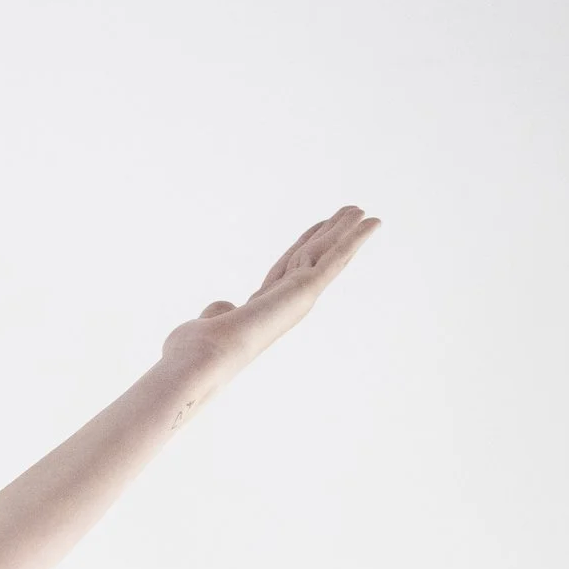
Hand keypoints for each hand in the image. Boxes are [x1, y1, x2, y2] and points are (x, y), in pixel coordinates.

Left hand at [162, 205, 380, 373]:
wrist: (204, 359)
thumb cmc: (197, 352)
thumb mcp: (206, 324)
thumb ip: (217, 313)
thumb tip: (220, 307)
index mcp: (265, 308)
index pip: (288, 269)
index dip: (302, 246)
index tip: (316, 228)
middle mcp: (287, 303)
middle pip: (312, 258)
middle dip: (330, 234)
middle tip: (350, 211)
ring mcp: (300, 296)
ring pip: (327, 254)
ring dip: (345, 231)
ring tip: (362, 210)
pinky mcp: (307, 289)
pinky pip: (335, 258)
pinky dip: (355, 238)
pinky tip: (371, 222)